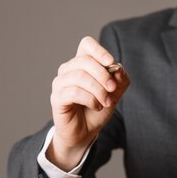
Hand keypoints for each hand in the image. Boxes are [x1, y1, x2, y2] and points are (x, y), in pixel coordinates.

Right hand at [47, 36, 129, 169]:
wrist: (86, 132)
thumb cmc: (97, 109)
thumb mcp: (114, 93)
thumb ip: (119, 80)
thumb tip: (118, 68)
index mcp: (82, 64)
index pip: (86, 44)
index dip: (99, 50)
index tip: (111, 62)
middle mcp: (68, 70)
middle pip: (85, 60)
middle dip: (104, 75)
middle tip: (113, 89)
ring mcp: (60, 83)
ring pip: (80, 76)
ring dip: (98, 90)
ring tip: (106, 102)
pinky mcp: (57, 98)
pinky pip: (74, 92)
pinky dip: (90, 99)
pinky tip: (97, 106)